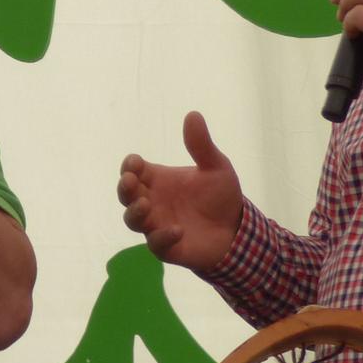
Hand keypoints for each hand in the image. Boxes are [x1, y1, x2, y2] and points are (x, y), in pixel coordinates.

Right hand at [118, 112, 242, 271]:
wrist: (237, 229)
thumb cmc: (221, 196)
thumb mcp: (216, 167)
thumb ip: (201, 145)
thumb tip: (193, 114)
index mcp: (158, 180)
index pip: (133, 171)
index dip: (130, 166)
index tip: (136, 163)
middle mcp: (152, 202)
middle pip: (126, 195)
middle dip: (124, 188)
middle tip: (130, 182)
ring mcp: (157, 225)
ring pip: (132, 220)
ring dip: (135, 212)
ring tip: (145, 205)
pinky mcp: (167, 247)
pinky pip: (156, 244)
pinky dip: (162, 237)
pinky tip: (177, 230)